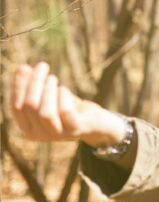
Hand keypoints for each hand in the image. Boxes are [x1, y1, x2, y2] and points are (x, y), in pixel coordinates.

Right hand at [11, 62, 126, 147]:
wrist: (98, 123)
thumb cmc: (71, 108)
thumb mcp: (51, 96)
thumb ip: (36, 86)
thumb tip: (23, 69)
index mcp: (29, 129)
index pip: (16, 108)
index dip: (19, 87)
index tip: (23, 67)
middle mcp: (40, 135)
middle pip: (30, 107)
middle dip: (35, 83)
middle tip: (42, 66)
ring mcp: (58, 135)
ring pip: (44, 113)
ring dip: (48, 90)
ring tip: (53, 77)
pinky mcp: (76, 130)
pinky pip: (65, 112)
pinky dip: (62, 97)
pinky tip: (63, 88)